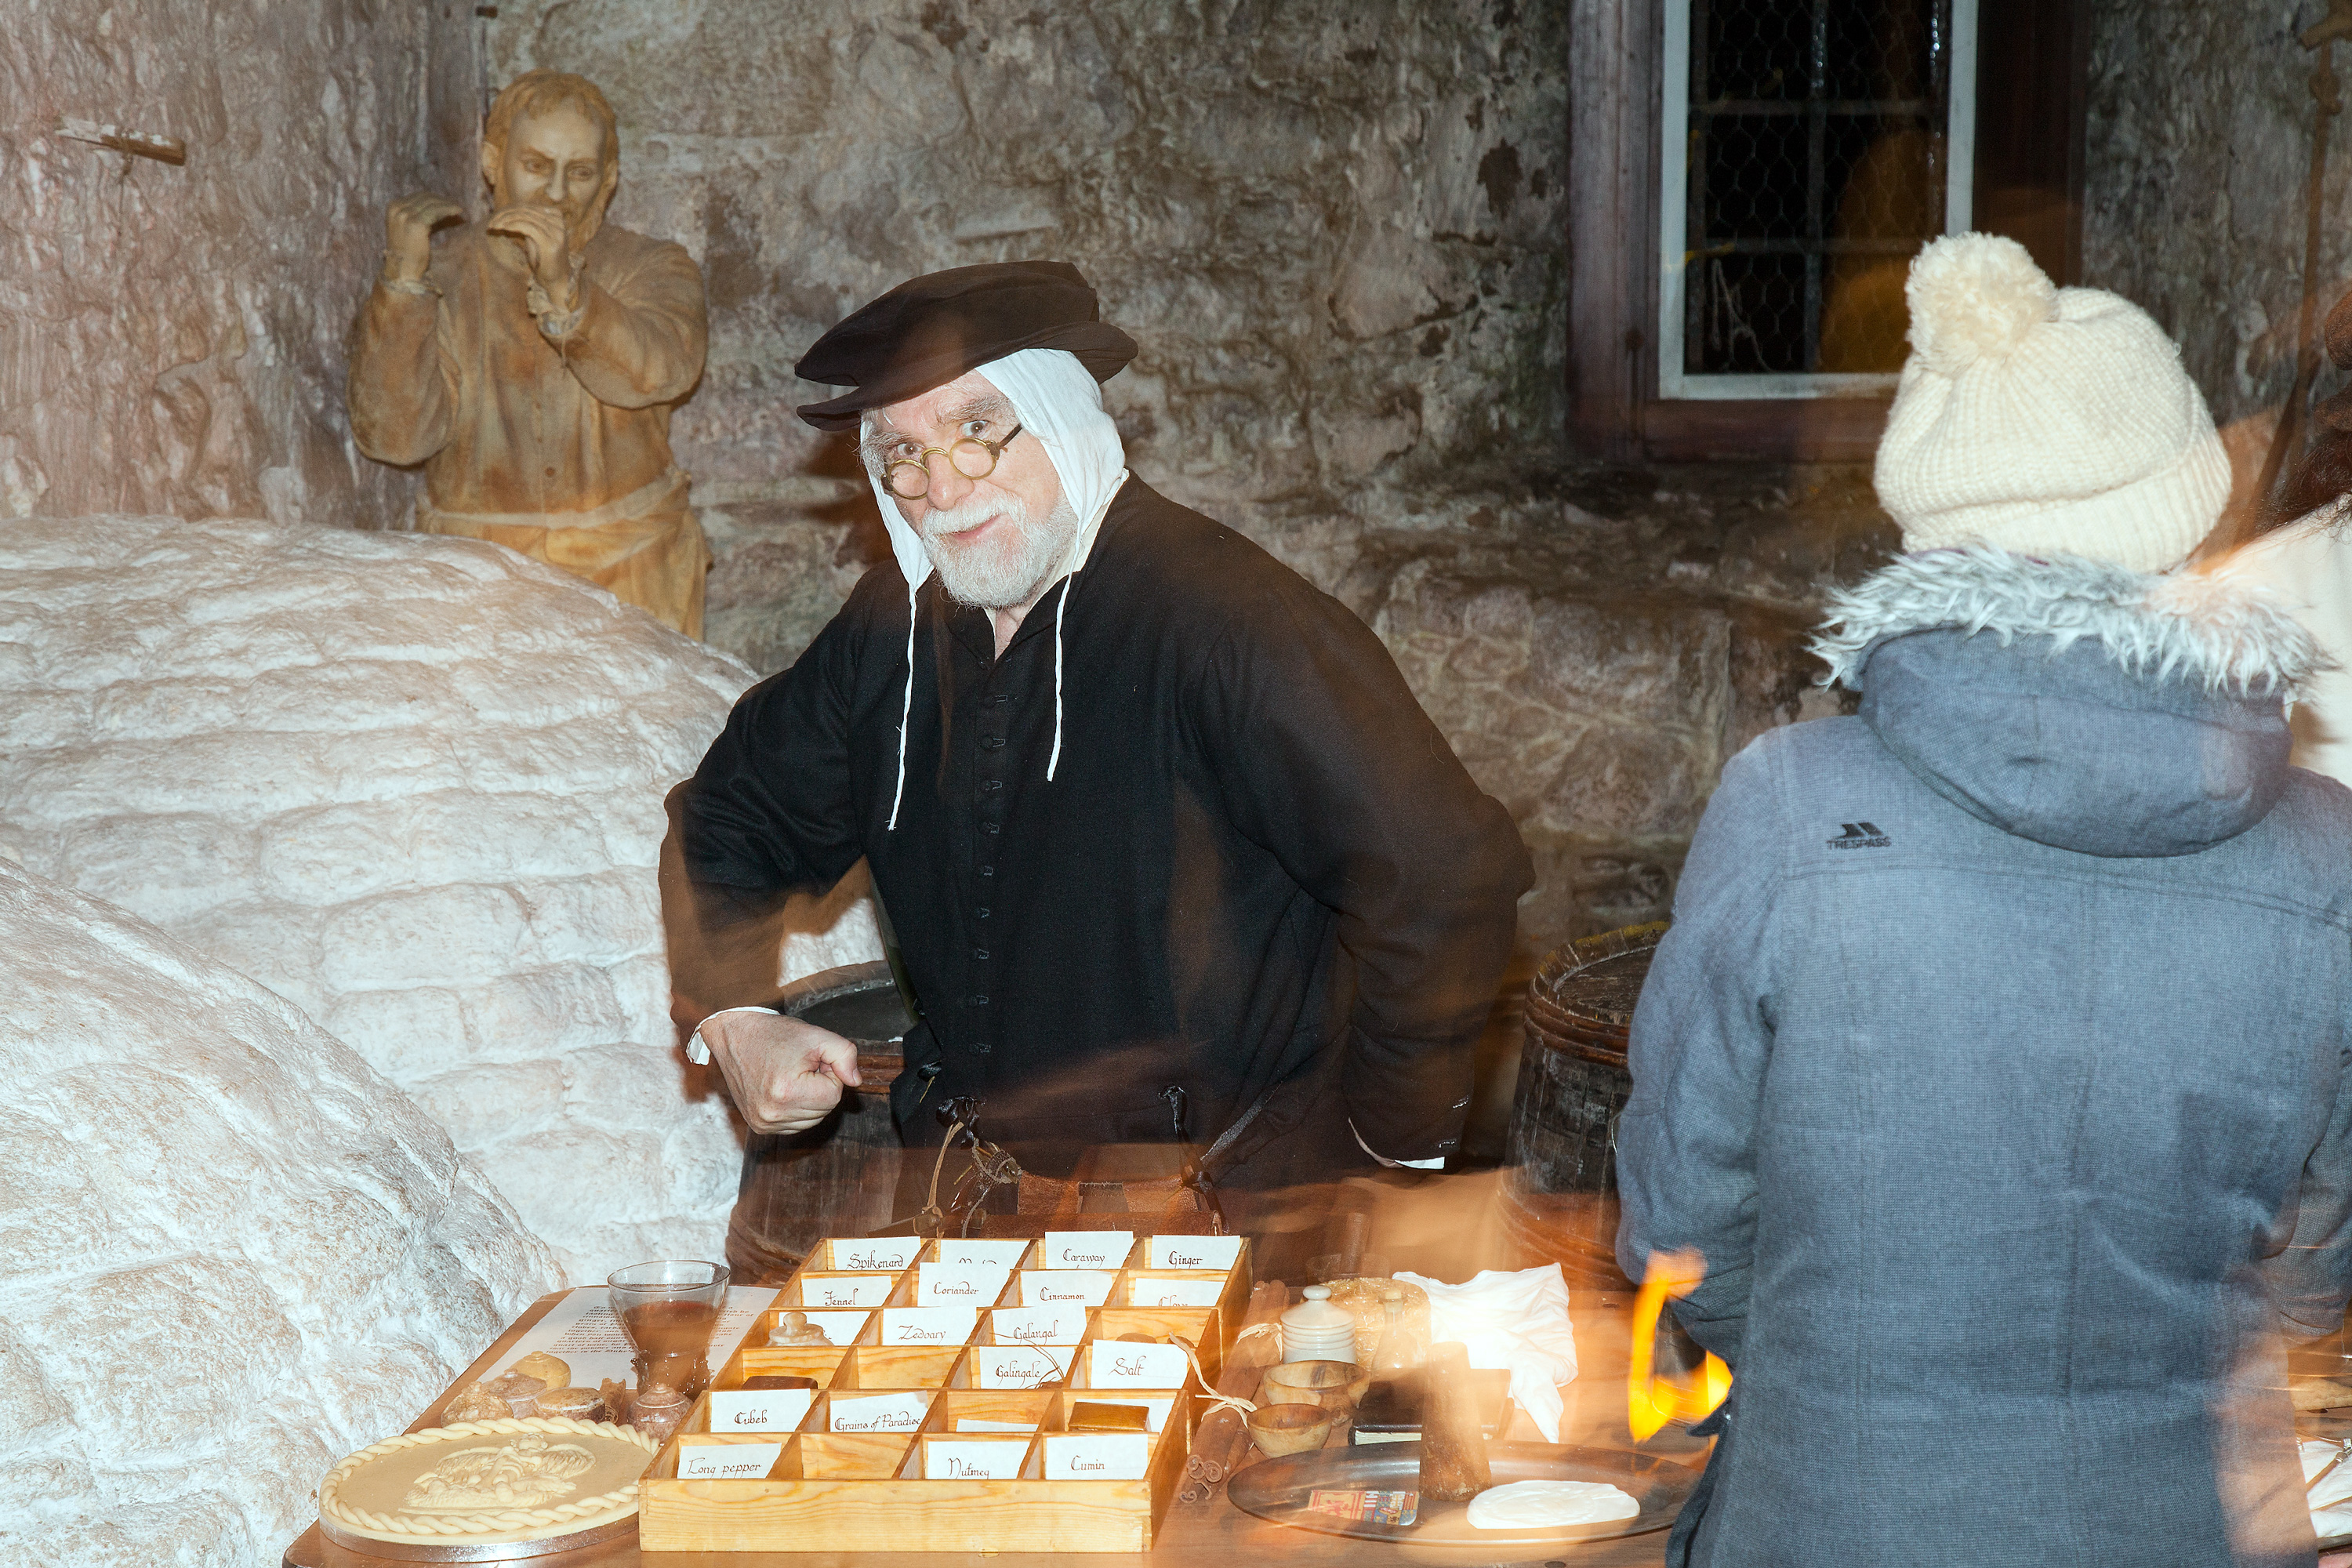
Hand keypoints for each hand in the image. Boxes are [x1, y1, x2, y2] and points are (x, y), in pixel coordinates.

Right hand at [383, 192, 462, 283]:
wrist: (402, 271)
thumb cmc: (408, 254)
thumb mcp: (408, 228)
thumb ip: (418, 215)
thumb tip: (440, 207)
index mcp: (392, 207)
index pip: (417, 196)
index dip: (434, 199)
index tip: (447, 203)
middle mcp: (397, 208)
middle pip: (424, 197)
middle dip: (442, 200)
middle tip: (455, 205)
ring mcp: (405, 215)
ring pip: (431, 203)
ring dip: (447, 205)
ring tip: (459, 209)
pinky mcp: (416, 224)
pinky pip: (436, 211)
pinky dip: (448, 210)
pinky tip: (458, 212)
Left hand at [485, 204, 574, 300]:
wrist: (557, 279)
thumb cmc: (544, 259)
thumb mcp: (535, 236)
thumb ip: (528, 222)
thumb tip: (508, 210)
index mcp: (556, 215)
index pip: (527, 206)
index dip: (509, 209)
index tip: (495, 218)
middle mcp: (558, 221)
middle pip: (525, 210)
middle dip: (504, 215)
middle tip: (491, 223)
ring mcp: (556, 231)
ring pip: (524, 217)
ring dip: (505, 220)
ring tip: (493, 226)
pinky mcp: (550, 241)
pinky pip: (527, 227)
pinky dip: (512, 226)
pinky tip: (502, 228)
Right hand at [698, 1012, 862, 1134]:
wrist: (734, 1037)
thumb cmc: (775, 1035)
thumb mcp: (817, 1036)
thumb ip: (845, 1055)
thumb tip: (856, 1082)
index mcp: (788, 1092)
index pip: (834, 1095)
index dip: (829, 1074)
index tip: (812, 1061)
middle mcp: (773, 1114)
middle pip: (824, 1110)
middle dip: (820, 1087)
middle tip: (800, 1066)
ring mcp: (764, 1123)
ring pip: (812, 1120)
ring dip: (809, 1100)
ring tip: (790, 1076)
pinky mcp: (759, 1126)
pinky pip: (795, 1125)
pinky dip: (796, 1109)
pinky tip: (783, 1089)